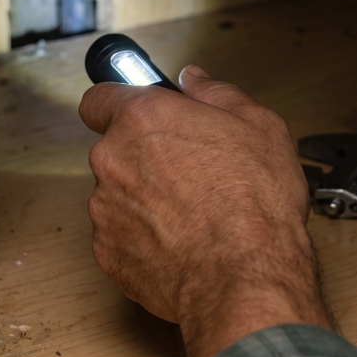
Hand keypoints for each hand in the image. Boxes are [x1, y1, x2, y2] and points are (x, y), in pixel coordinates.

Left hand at [79, 66, 331, 356]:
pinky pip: (120, 236)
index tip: (135, 115)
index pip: (98, 99)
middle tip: (187, 172)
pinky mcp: (107, 252)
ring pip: (117, 195)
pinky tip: (181, 243)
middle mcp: (112, 159)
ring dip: (143, 200)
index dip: (116, 105)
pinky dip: (143, 239)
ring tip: (190, 215)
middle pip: (114, 150)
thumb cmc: (254, 204)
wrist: (245, 277)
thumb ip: (216, 93)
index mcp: (142, 119)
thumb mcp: (258, 125)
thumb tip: (194, 80)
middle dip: (143, 158)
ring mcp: (105, 209)